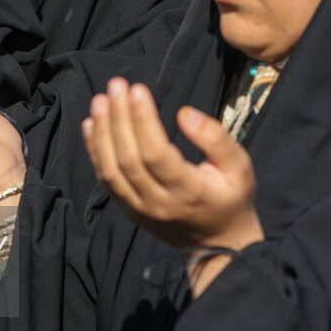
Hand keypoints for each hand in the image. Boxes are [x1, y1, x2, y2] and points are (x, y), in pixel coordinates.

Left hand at [83, 78, 263, 296]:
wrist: (219, 244)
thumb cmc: (232, 198)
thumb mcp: (240, 167)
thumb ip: (216, 139)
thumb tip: (184, 112)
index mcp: (188, 191)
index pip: (156, 154)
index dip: (143, 121)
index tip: (138, 89)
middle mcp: (158, 203)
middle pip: (128, 159)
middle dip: (119, 118)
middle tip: (115, 86)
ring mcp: (140, 210)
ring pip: (111, 171)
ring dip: (102, 133)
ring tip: (99, 100)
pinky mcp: (129, 210)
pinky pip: (106, 181)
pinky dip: (95, 151)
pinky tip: (91, 125)